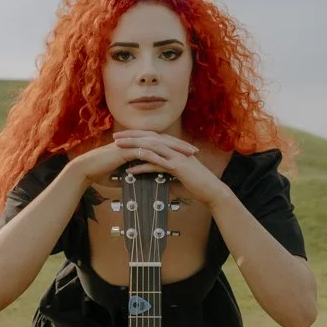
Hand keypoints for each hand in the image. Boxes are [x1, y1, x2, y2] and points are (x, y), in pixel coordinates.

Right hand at [68, 134, 197, 188]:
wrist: (86, 171)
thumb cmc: (101, 173)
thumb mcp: (122, 175)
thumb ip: (133, 175)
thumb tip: (141, 182)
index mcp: (136, 144)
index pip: (160, 143)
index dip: (175, 148)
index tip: (188, 154)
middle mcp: (135, 141)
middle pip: (163, 140)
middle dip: (180, 146)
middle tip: (194, 151)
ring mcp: (131, 144)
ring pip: (157, 144)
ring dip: (173, 150)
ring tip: (186, 156)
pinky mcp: (125, 150)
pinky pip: (145, 152)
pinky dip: (158, 157)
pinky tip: (169, 163)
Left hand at [112, 131, 229, 208]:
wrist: (211, 191)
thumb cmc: (196, 185)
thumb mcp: (177, 178)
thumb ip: (166, 176)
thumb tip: (157, 181)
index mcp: (174, 148)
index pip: (152, 137)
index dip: (137, 135)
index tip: (123, 136)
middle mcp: (174, 149)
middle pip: (149, 137)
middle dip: (131, 136)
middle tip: (115, 136)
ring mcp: (176, 156)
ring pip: (150, 147)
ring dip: (133, 146)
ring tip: (117, 148)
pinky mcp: (177, 167)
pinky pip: (156, 164)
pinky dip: (142, 166)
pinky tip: (130, 170)